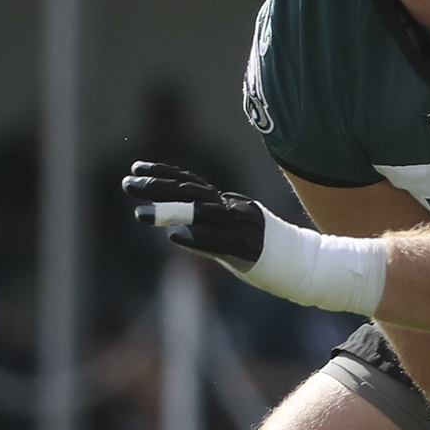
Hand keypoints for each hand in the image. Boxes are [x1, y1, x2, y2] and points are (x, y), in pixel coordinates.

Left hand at [121, 162, 266, 268]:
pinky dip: (197, 237)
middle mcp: (232, 209)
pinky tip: (174, 235)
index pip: (191, 183)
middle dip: (157, 187)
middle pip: (192, 193)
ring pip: (202, 213)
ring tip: (140, 215)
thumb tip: (173, 229)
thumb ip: (204, 229)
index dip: (164, 173)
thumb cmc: (263, 252)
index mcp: (227, 204)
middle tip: (127, 184)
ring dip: (169, 212)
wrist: (303, 263)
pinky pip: (220, 241)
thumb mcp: (230, 234)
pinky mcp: (248, 248)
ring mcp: (240, 227)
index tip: (136, 166)